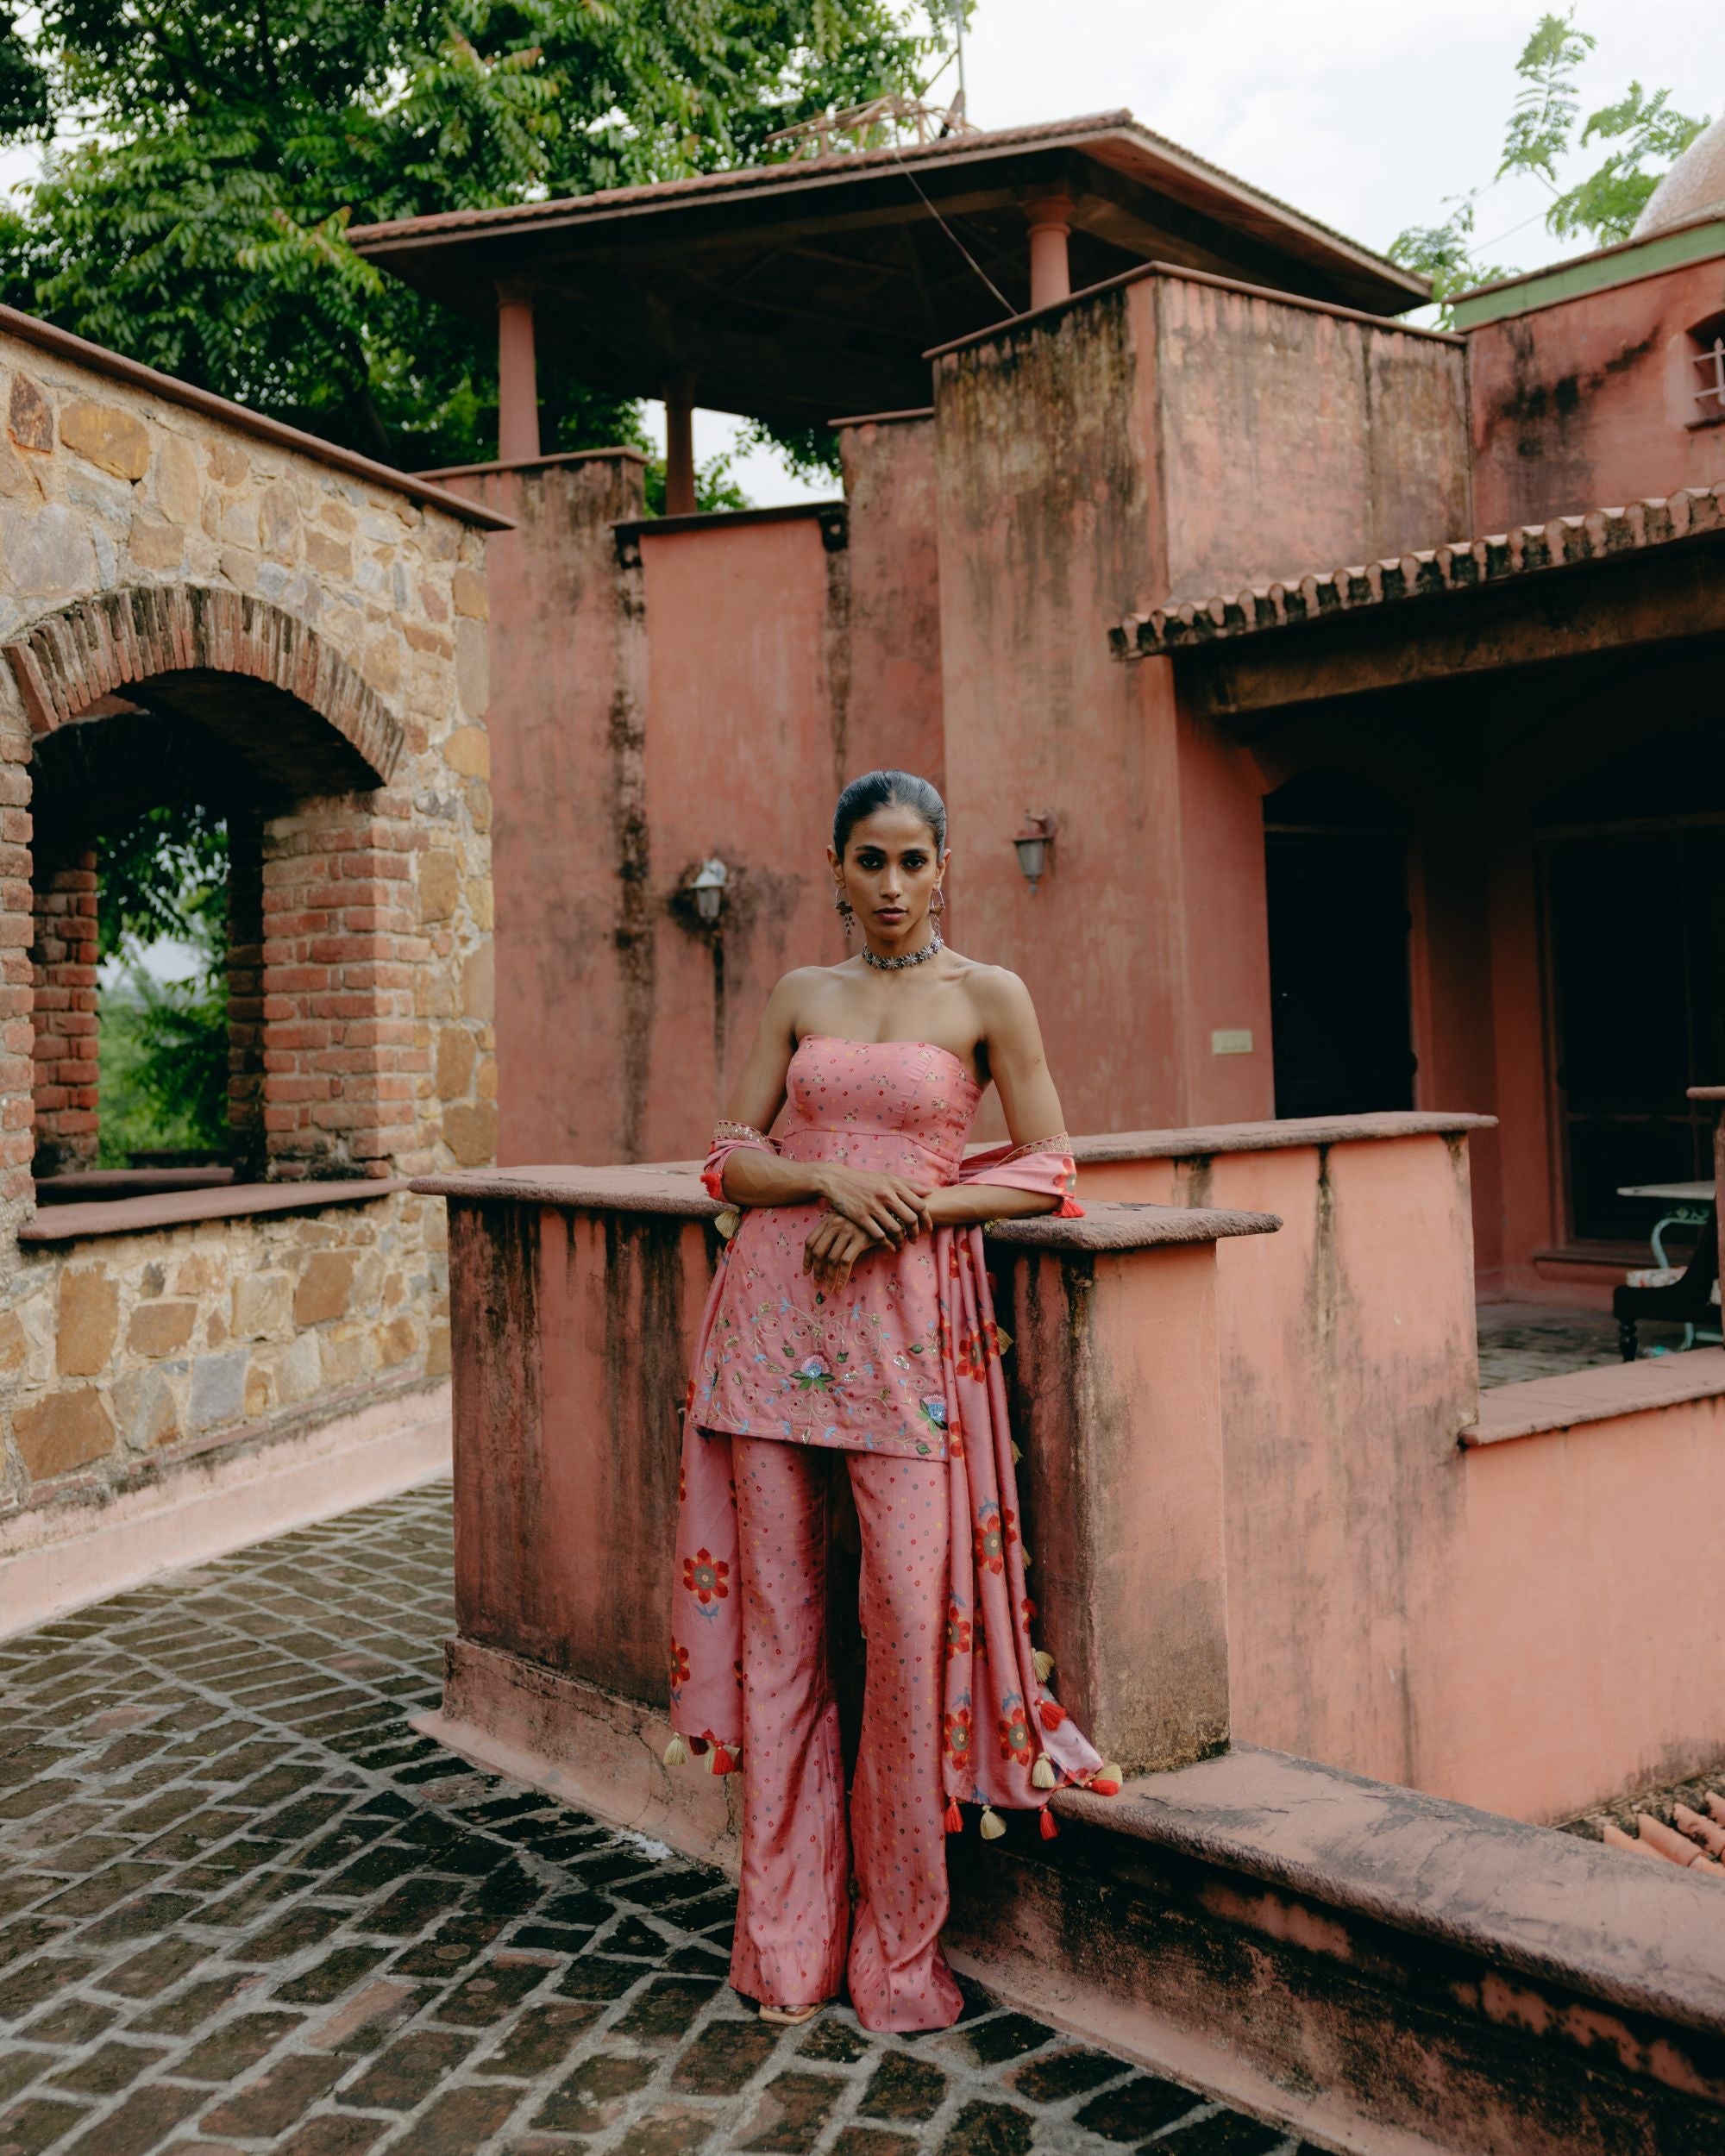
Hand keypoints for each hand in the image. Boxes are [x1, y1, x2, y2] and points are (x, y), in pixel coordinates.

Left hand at [803, 1214, 877, 1294]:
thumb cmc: (866, 1223)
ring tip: (828, 1290)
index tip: (806, 1272)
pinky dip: (841, 1277)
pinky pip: (846, 1263)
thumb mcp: (846, 1224)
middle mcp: (835, 1224)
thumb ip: (834, 1237)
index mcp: (829, 1220)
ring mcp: (847, 1231)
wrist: (887, 1215)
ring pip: (831, 1260)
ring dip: (828, 1278)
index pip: (810, 1242)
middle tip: (817, 1285)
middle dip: (816, 1271)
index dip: (806, 1259)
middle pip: (818, 1252)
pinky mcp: (860, 1240)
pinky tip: (840, 1287)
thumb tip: (821, 1263)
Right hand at [818, 1166, 933, 1247]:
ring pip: (895, 1229)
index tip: (928, 1229)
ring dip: (901, 1240)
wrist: (837, 1180)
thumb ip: (908, 1184)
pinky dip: (887, 1244)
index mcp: (894, 1185)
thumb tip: (929, 1192)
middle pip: (910, 1219)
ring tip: (901, 1244)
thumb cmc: (865, 1180)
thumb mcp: (887, 1177)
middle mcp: (886, 1195)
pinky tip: (889, 1247)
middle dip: (915, 1233)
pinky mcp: (860, 1217)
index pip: (919, 1205)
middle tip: (914, 1239)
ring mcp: (873, 1206)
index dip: (927, 1220)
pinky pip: (878, 1235)